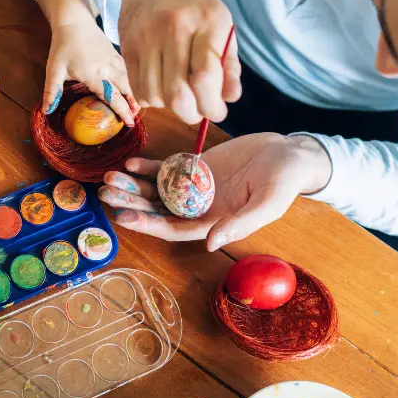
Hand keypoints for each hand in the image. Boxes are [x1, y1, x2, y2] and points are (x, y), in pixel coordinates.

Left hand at [42, 20, 136, 125]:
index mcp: (94, 75)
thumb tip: (46, 110)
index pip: (112, 97)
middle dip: (132, 105)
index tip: (128, 123)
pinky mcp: (117, 54)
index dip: (122, 111)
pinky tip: (130, 88)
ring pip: (129, 80)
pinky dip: (131, 81)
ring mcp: (115, 60)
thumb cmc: (63, 46)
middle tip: (133, 119)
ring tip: (136, 106)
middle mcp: (108, 69)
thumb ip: (51, 91)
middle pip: (126, 90)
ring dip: (133, 93)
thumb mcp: (54, 69)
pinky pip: (128, 71)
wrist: (75, 21)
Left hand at [99, 134, 332, 249]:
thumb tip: (210, 244)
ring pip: (156, 190)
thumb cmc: (285, 181)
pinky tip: (130, 163)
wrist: (292, 154)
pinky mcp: (197, 167)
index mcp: (214, 223)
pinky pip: (166, 170)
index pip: (173, 229)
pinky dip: (147, 168)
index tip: (124, 217)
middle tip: (105, 194)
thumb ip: (240, 223)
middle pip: (157, 210)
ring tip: (109, 178)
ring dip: (132, 186)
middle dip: (131, 203)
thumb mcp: (268, 203)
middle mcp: (199, 208)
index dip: (148, 225)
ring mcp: (196, 187)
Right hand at [116, 0, 240, 123]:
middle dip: (190, 113)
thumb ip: (229, 65)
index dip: (212, 105)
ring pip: (155, 95)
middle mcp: (175, 27)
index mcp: (208, 21)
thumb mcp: (221, 28)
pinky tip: (160, 88)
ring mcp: (147, 37)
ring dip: (169, 107)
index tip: (216, 113)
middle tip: (196, 112)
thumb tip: (230, 99)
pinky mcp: (127, 46)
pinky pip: (137, 88)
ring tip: (178, 97)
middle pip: (177, 92)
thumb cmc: (194, 8)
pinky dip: (151, 98)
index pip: (206, 76)